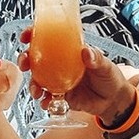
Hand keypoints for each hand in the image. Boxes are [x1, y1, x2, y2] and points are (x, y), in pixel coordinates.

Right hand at [16, 27, 135, 120]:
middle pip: (36, 59)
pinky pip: (47, 98)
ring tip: (36, 91)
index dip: (34, 35)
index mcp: (70, 52)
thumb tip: (85, 52)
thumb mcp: (106, 65)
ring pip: (38, 80)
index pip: (49, 39)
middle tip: (24, 64)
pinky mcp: (61, 97)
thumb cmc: (111, 78)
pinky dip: (44, 101)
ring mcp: (59, 81)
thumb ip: (96, 59)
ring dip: (33, 85)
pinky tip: (47, 103)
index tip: (26, 36)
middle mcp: (61, 65)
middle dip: (25, 60)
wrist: (114, 101)